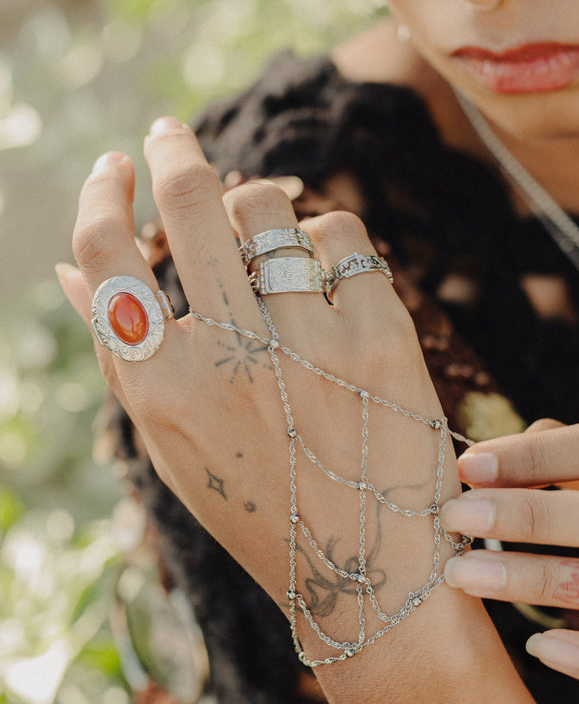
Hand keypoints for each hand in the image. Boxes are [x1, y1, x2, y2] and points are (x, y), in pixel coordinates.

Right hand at [61, 117, 459, 654]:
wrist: (369, 570)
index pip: (108, 258)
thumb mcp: (175, 448)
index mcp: (166, 391)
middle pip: (192, 203)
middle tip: (170, 134)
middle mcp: (235, 360)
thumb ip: (124, 358)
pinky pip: (346, 236)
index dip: (101, 196)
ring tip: (261, 225)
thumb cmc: (264, 506)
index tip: (114, 167)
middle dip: (173, 150)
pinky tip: (327, 269)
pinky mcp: (385, 339)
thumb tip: (67, 270)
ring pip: (272, 206)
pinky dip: (330, 239)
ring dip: (258, 202)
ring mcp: (314, 345)